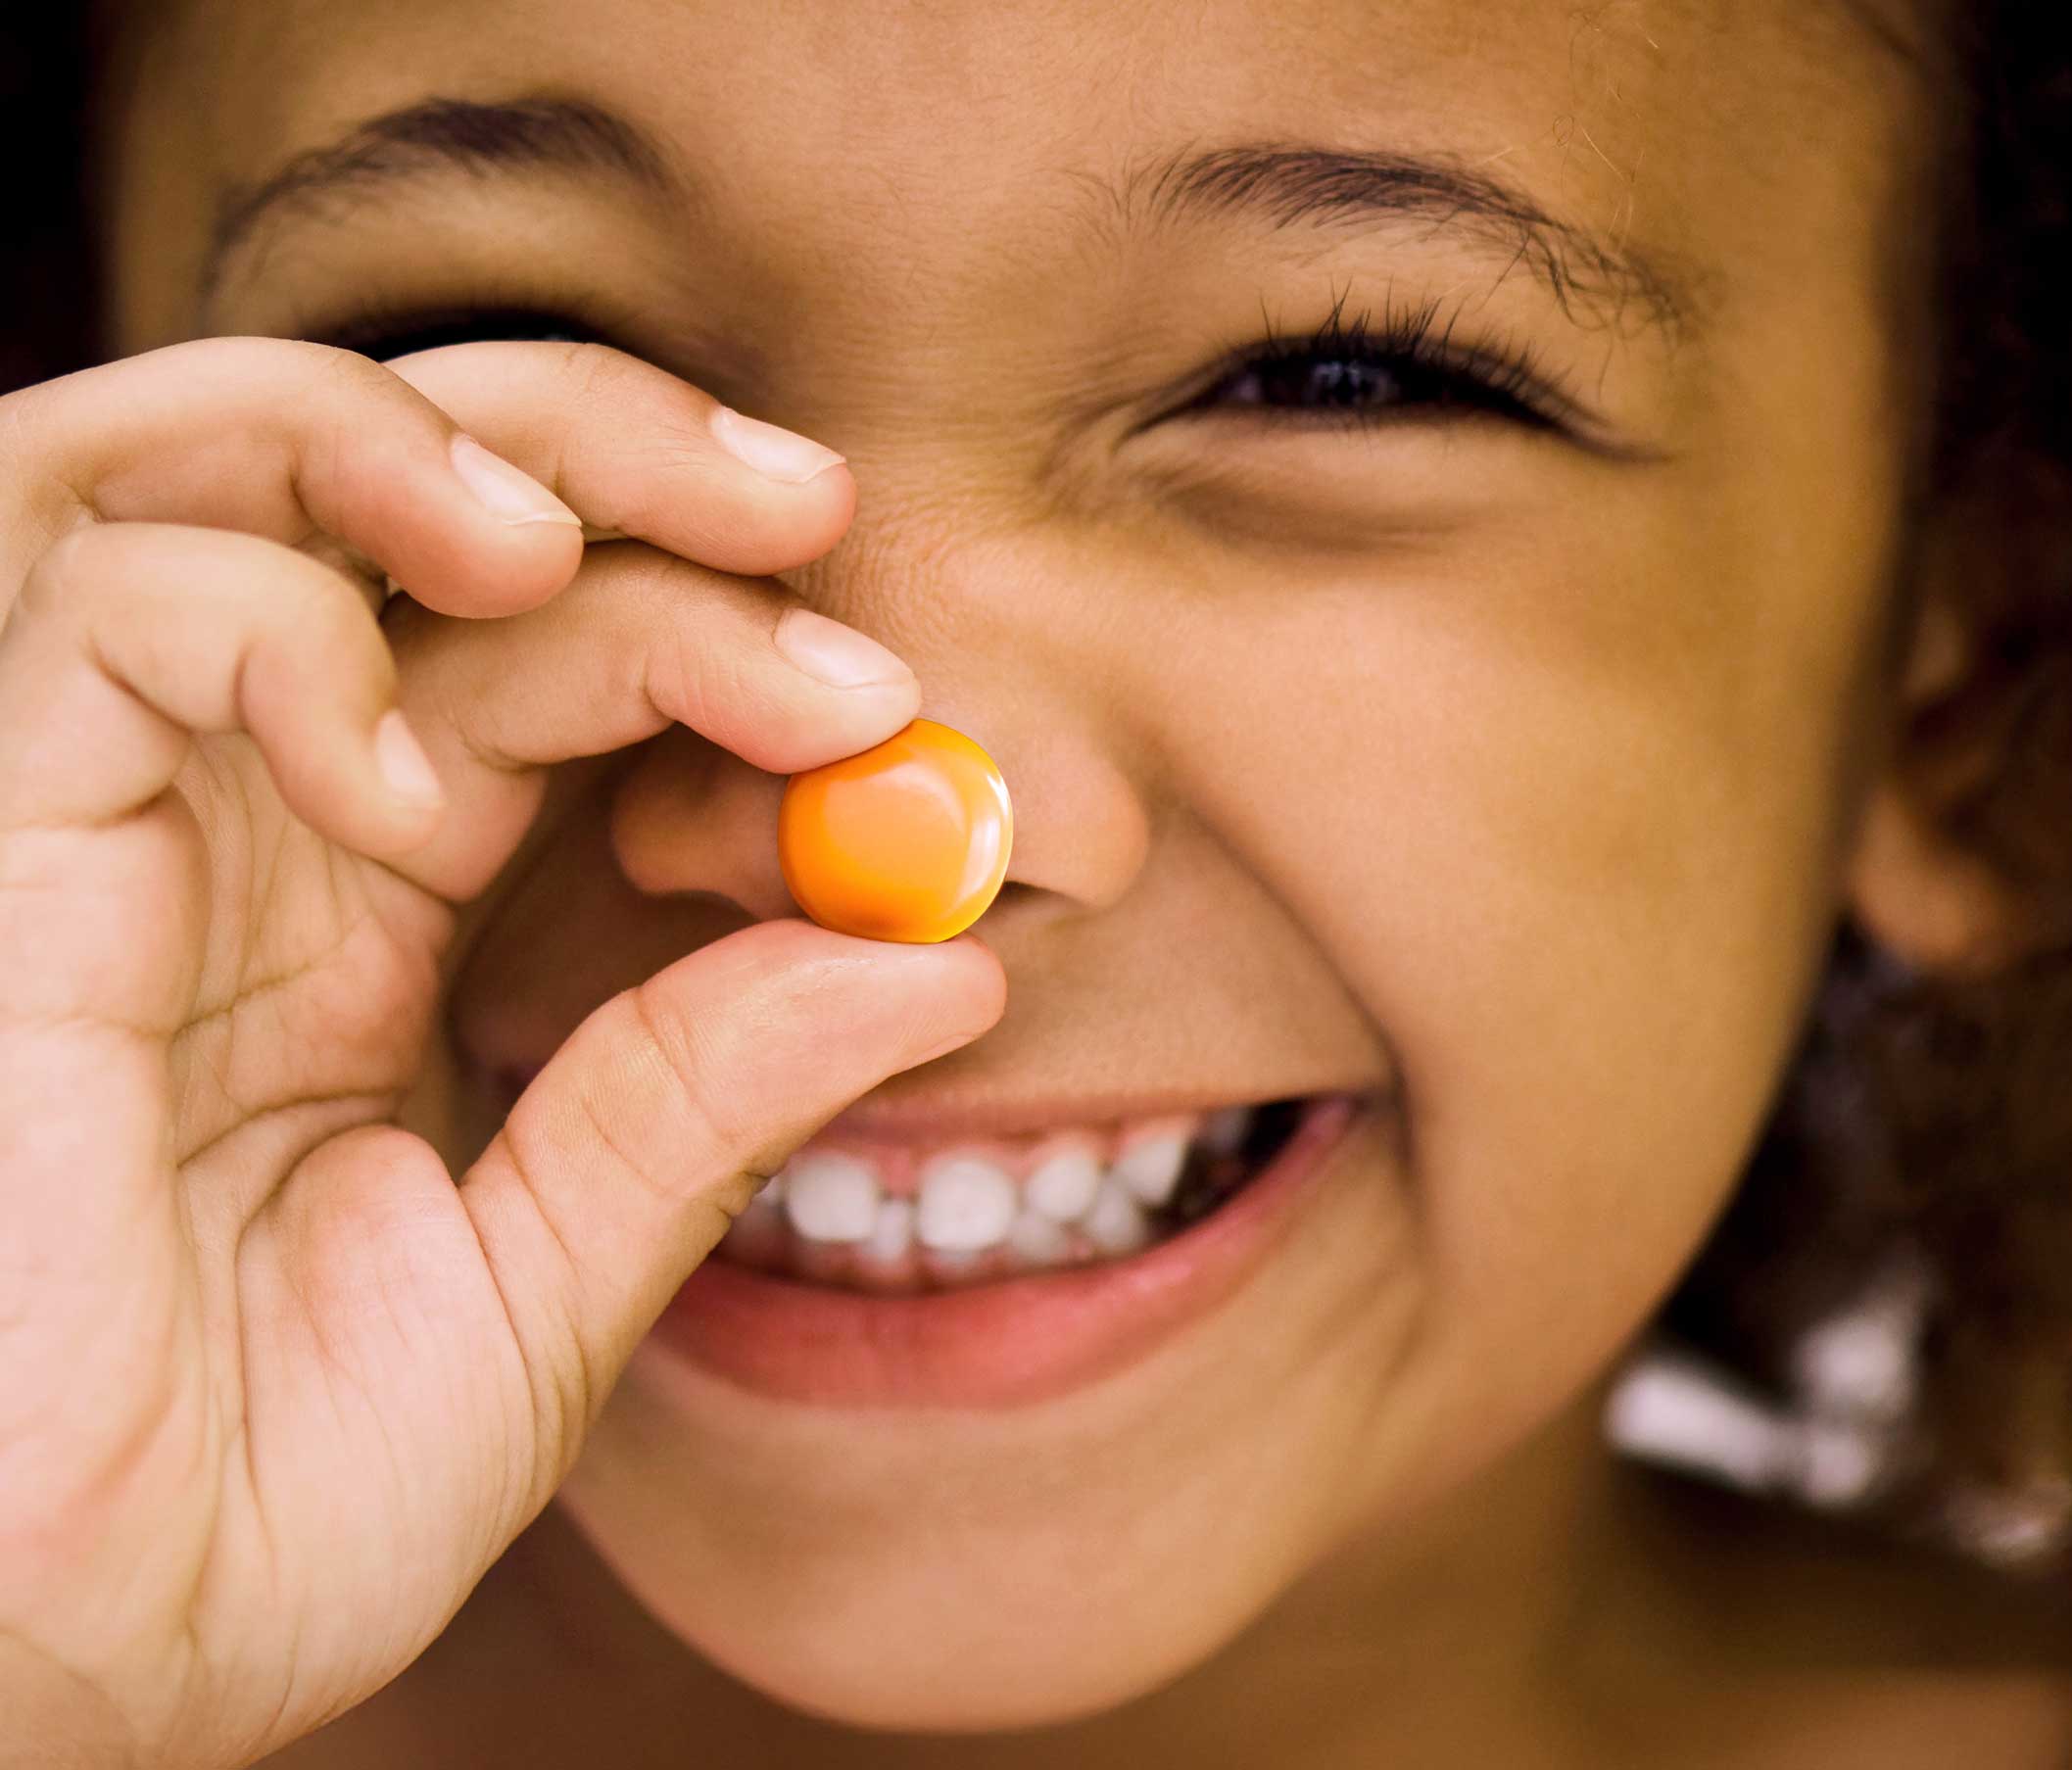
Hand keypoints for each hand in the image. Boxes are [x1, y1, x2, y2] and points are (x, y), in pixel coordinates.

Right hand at [0, 338, 1003, 1766]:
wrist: (44, 1667)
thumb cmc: (243, 1514)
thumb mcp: (537, 1301)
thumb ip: (703, 1110)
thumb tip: (945, 961)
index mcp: (371, 905)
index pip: (558, 659)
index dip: (723, 631)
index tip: (887, 700)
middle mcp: (243, 817)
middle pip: (419, 500)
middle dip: (618, 456)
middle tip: (802, 507)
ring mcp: (107, 808)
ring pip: (243, 464)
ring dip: (447, 456)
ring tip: (588, 558)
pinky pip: (116, 600)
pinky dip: (290, 627)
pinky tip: (404, 791)